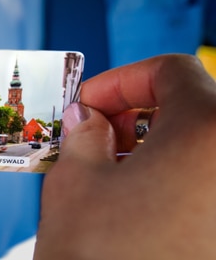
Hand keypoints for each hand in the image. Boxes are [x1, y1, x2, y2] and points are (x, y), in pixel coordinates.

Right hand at [34, 54, 215, 258]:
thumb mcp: (73, 183)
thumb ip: (82, 136)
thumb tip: (89, 120)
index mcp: (210, 133)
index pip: (171, 71)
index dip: (121, 79)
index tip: (92, 103)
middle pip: (194, 108)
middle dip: (137, 115)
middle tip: (98, 137)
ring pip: (204, 149)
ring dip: (157, 149)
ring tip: (116, 175)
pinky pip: (210, 185)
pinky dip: (178, 182)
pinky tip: (143, 204)